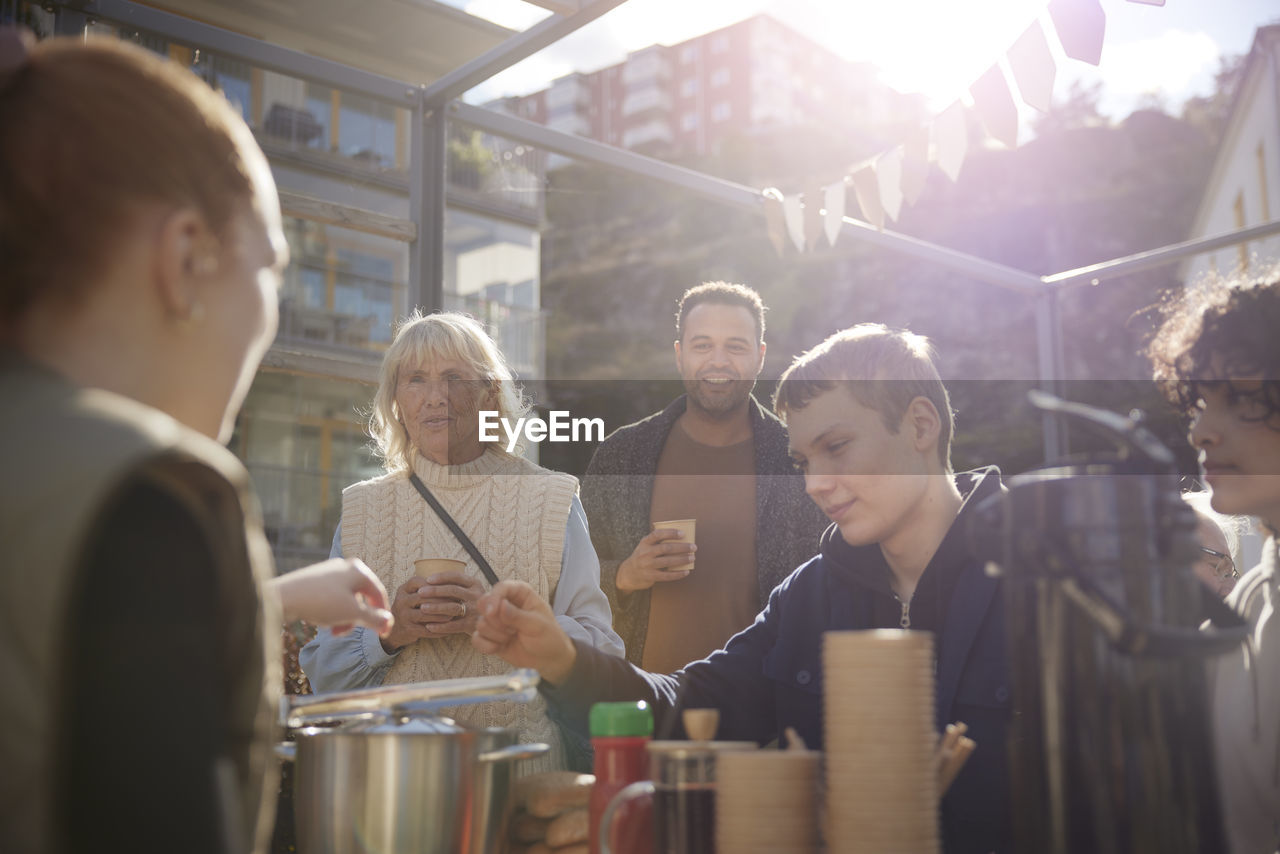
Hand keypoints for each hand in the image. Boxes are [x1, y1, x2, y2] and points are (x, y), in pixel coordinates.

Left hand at [271, 558, 392, 636]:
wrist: (283, 597)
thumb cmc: (321, 602)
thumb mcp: (352, 613)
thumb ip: (374, 618)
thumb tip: (389, 622)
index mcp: (359, 570)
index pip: (379, 593)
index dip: (382, 615)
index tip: (382, 634)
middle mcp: (346, 566)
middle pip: (362, 597)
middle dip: (357, 618)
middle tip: (346, 632)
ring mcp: (329, 572)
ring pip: (346, 599)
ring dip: (344, 617)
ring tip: (332, 629)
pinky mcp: (315, 580)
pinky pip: (332, 598)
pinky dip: (332, 611)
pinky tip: (321, 620)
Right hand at [381, 571, 484, 651]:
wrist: (395, 630)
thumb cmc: (411, 608)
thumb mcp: (412, 595)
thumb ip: (427, 588)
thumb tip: (454, 582)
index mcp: (403, 590)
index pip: (418, 582)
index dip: (435, 584)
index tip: (451, 586)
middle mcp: (401, 601)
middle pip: (423, 598)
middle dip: (442, 599)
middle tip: (457, 601)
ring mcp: (404, 616)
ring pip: (425, 614)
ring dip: (442, 615)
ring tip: (455, 615)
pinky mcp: (408, 630)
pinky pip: (426, 630)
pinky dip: (439, 630)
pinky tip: (450, 629)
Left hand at [417, 570, 484, 636]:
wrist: (492, 624)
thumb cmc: (475, 606)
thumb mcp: (472, 592)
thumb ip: (459, 586)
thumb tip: (433, 581)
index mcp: (475, 584)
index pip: (456, 576)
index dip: (441, 577)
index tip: (427, 579)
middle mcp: (476, 595)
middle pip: (452, 590)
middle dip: (434, 591)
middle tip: (420, 592)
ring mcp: (475, 610)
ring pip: (452, 607)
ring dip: (435, 607)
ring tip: (422, 608)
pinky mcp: (472, 625)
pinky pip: (453, 625)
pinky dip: (440, 626)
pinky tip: (429, 626)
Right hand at [472, 581, 575, 684]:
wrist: (547, 660)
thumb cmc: (548, 638)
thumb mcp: (537, 625)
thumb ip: (518, 616)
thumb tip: (500, 606)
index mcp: (521, 594)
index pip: (501, 588)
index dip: (494, 598)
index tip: (492, 612)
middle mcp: (506, 604)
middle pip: (484, 603)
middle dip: (494, 620)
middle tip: (511, 630)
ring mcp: (496, 621)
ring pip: (480, 623)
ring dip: (495, 634)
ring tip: (512, 638)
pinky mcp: (490, 637)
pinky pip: (476, 639)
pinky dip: (487, 645)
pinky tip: (499, 648)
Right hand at [615, 528, 695, 592]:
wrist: (628, 574)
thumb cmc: (642, 557)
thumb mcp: (644, 546)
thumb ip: (657, 542)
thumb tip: (681, 539)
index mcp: (645, 542)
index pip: (658, 534)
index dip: (671, 533)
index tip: (683, 533)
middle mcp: (645, 553)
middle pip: (666, 548)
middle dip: (682, 547)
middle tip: (694, 547)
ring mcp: (647, 565)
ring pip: (668, 561)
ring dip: (682, 559)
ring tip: (692, 558)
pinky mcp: (650, 576)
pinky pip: (667, 575)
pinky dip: (678, 574)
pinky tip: (686, 572)